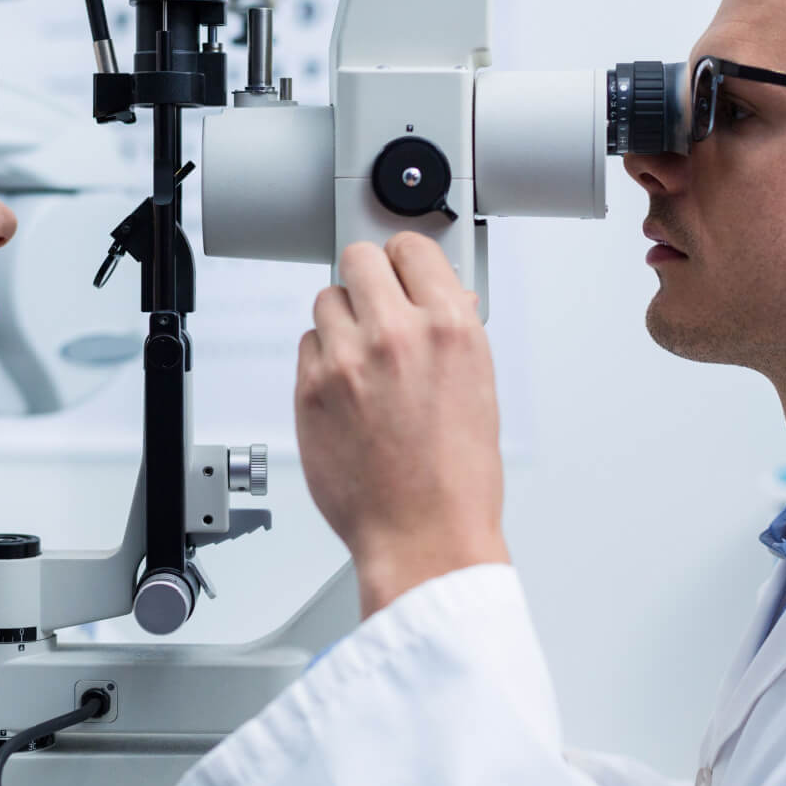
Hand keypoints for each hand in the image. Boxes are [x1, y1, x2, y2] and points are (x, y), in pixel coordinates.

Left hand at [295, 232, 507, 617]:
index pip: (411, 248)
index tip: (402, 272)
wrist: (424, 536)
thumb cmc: (457, 476)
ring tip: (364, 360)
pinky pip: (306, 347)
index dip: (405, 261)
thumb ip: (452, 333)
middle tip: (376, 305)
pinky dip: (322, 360)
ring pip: (326, 301)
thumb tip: (441, 299)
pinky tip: (347, 391)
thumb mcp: (478, 388)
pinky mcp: (309, 390)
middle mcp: (395, 334)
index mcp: (449, 327)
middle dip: (368, 279)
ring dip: (342, 321)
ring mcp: (346, 361)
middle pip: (358, 259)